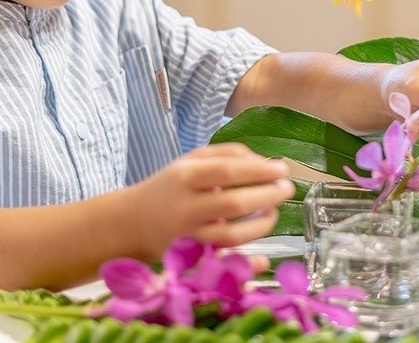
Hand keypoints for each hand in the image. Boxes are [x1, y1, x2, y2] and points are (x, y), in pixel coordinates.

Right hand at [127, 142, 293, 259]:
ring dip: (262, 225)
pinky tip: (263, 259)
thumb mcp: (191, 160)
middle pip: (234, 203)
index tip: (282, 169)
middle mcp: (186, 207)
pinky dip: (245, 264)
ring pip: (232, 235)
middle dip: (268, 196)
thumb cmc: (170, 186)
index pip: (228, 171)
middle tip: (287, 189)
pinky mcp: (192, 259)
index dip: (260, 171)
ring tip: (273, 212)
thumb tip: (265, 163)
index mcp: (185, 177)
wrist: (132, 222)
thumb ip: (227, 154)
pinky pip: (223, 263)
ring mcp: (189, 236)